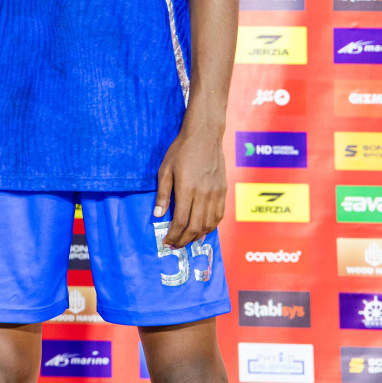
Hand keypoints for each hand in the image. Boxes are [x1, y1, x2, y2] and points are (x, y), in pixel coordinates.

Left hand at [154, 125, 225, 247]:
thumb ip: (163, 194)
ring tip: (186, 240)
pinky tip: (202, 230)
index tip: (166, 242)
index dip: (173, 235)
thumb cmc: (181, 151)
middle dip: (184, 240)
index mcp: (187, 189)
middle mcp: (204, 194)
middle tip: (174, 246)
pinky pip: (218, 215)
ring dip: (197, 236)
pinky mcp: (223, 191)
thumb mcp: (165, 170)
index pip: (181, 221)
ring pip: (209, 224)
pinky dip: (210, 227)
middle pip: (195, 227)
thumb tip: (158, 215)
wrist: (204, 137)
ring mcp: (216, 193)